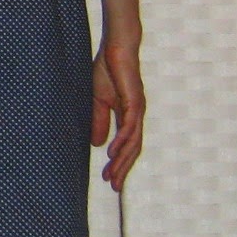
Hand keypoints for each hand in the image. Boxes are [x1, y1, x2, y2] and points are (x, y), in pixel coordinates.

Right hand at [91, 43, 144, 191]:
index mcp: (128, 117)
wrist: (117, 48)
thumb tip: (98, 146)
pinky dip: (122, 142)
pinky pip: (129, 127)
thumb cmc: (109, 70)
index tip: (110, 181)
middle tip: (114, 187)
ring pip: (133, 142)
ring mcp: (137, 110)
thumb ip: (99, 122)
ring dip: (122, 161)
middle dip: (123, 169)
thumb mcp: (98, 101)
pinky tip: (113, 154)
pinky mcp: (135, 102)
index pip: (126, 146)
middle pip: (132, 149)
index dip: (119, 164)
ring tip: (113, 175)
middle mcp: (136, 117)